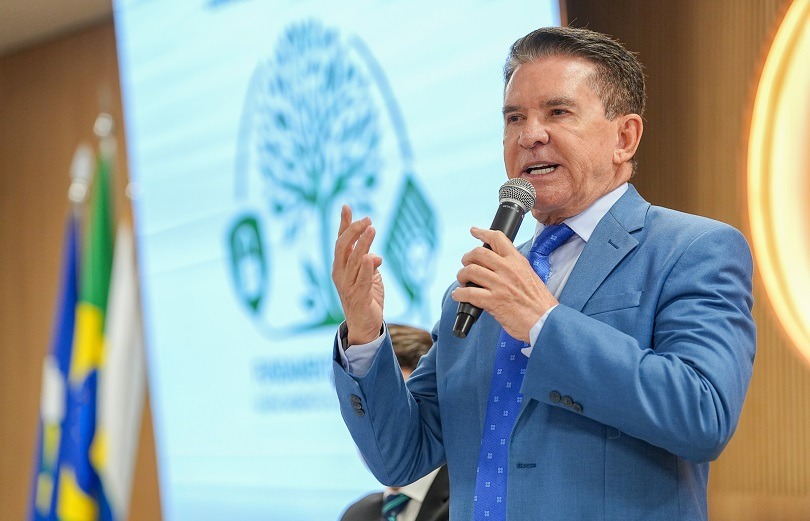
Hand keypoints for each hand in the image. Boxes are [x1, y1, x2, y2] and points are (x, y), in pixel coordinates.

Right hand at [332, 205, 383, 345]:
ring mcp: (348, 286)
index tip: (346, 206)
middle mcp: (340, 274)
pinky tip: (371, 257)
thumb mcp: (368, 275)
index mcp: (341, 266)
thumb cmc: (365, 297)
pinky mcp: (359, 297)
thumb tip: (374, 255)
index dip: (344, 224)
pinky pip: (363, 280)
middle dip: (354, 231)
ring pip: (354, 260)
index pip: (341, 241)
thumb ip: (369, 261)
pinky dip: (367, 269)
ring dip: (363, 243)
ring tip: (371, 229)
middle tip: (367, 219)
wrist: (364, 326)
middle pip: (343, 247)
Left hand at [452, 227, 557, 341]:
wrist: (546, 321)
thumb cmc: (539, 303)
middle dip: (467, 258)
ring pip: (470, 271)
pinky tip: (459, 295)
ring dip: (462, 276)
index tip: (474, 231)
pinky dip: (459, 294)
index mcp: (517, 262)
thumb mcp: (530, 276)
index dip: (482, 233)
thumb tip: (496, 266)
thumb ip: (514, 269)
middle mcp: (508, 269)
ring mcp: (500, 284)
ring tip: (463, 282)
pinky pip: (468, 293)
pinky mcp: (493, 301)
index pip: (497, 238)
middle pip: (478, 253)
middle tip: (466, 265)